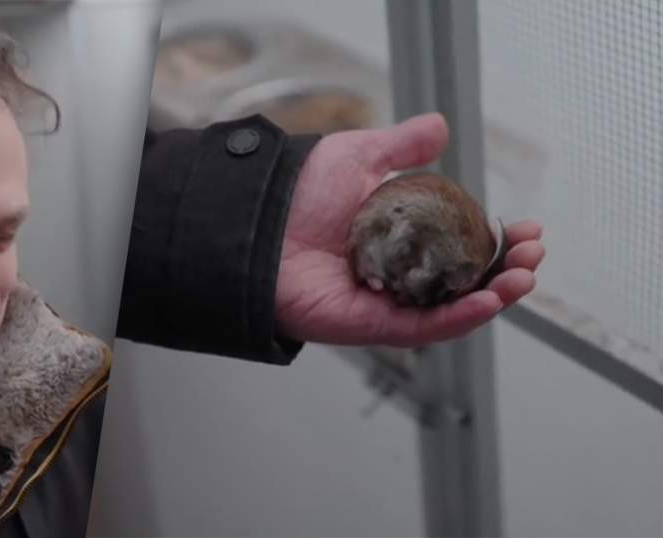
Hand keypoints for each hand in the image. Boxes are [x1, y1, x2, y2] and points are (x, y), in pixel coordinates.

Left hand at [275, 112, 544, 347]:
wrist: (252, 222)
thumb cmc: (294, 192)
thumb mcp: (357, 156)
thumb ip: (400, 147)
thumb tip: (440, 127)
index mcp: (400, 235)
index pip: (461, 241)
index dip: (497, 236)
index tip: (527, 226)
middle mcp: (397, 270)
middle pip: (464, 278)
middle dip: (506, 268)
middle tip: (532, 253)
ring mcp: (386, 299)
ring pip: (451, 306)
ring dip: (494, 295)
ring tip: (523, 277)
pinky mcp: (369, 324)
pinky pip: (422, 326)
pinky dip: (458, 317)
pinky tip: (487, 301)